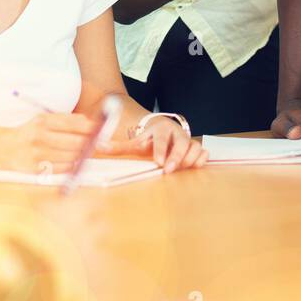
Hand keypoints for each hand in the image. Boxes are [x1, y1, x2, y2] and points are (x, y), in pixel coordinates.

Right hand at [0, 113, 100, 173]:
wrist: (5, 149)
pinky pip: (64, 169)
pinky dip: (71, 165)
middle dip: (90, 144)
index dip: (90, 128)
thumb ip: (67, 120)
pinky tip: (69, 160)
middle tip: (97, 144)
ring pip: (72, 157)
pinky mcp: (36, 170)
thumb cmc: (30, 133)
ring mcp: (37, 155)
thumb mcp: (44, 119)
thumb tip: (89, 122)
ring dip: (81, 155)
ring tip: (80, 151)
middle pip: (75, 142)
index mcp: (42, 122)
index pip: (73, 124)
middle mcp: (39, 137)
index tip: (100, 130)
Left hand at [89, 102, 206, 172]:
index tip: (159, 162)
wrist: (162, 132)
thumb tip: (97, 145)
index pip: (162, 139)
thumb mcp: (133, 143)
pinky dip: (201, 159)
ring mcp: (188, 140)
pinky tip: (193, 166)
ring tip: (180, 168)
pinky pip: (203, 153)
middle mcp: (177, 133)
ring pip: (194, 147)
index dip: (161, 150)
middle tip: (169, 170)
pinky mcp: (197, 147)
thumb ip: (117, 147)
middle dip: (176, 157)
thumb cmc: (148, 141)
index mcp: (161, 130)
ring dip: (189, 159)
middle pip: (182, 143)